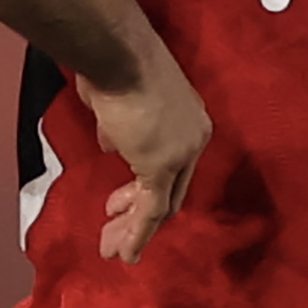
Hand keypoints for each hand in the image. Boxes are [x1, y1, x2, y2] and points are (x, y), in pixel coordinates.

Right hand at [77, 50, 208, 263]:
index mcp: (189, 119)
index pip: (174, 166)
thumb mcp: (118, 103)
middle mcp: (194, 137)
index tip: (116, 202)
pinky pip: (151, 210)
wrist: (118, 56)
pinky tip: (125, 251)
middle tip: (114, 230)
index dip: (143, 188)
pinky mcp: (162, 167)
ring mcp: (181, 153)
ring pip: (161, 205)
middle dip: (138, 215)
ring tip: (113, 250)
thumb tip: (113, 142)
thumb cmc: (115, 67)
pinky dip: (136, 233)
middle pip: (172, 190)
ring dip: (134, 230)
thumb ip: (121, 128)